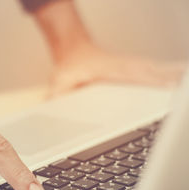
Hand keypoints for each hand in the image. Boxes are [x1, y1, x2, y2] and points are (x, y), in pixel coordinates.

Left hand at [49, 43, 185, 97]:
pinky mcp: (128, 66)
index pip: (133, 76)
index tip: (166, 85)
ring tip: (184, 80)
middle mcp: (120, 66)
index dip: (150, 81)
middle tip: (183, 84)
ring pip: (152, 69)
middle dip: (167, 78)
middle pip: (149, 72)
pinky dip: (164, 71)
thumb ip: (57, 94)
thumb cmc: (68, 65)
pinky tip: (175, 75)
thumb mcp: (59, 81)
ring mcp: (126, 64)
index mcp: (107, 70)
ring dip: (169, 74)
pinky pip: (150, 68)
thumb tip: (54, 102)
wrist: (71, 48)